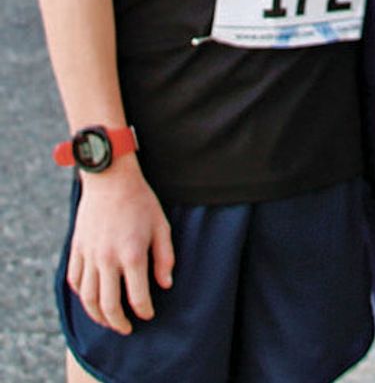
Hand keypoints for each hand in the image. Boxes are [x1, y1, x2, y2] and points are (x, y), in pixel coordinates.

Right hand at [67, 161, 173, 333]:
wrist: (110, 178)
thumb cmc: (141, 200)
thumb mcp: (161, 225)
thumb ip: (164, 257)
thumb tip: (165, 285)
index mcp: (132, 254)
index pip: (138, 296)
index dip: (144, 311)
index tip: (148, 315)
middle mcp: (107, 259)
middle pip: (109, 305)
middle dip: (118, 323)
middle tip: (126, 329)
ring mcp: (89, 255)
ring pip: (88, 298)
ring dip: (97, 315)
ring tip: (108, 321)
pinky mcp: (77, 249)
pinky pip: (74, 281)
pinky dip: (81, 296)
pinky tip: (91, 299)